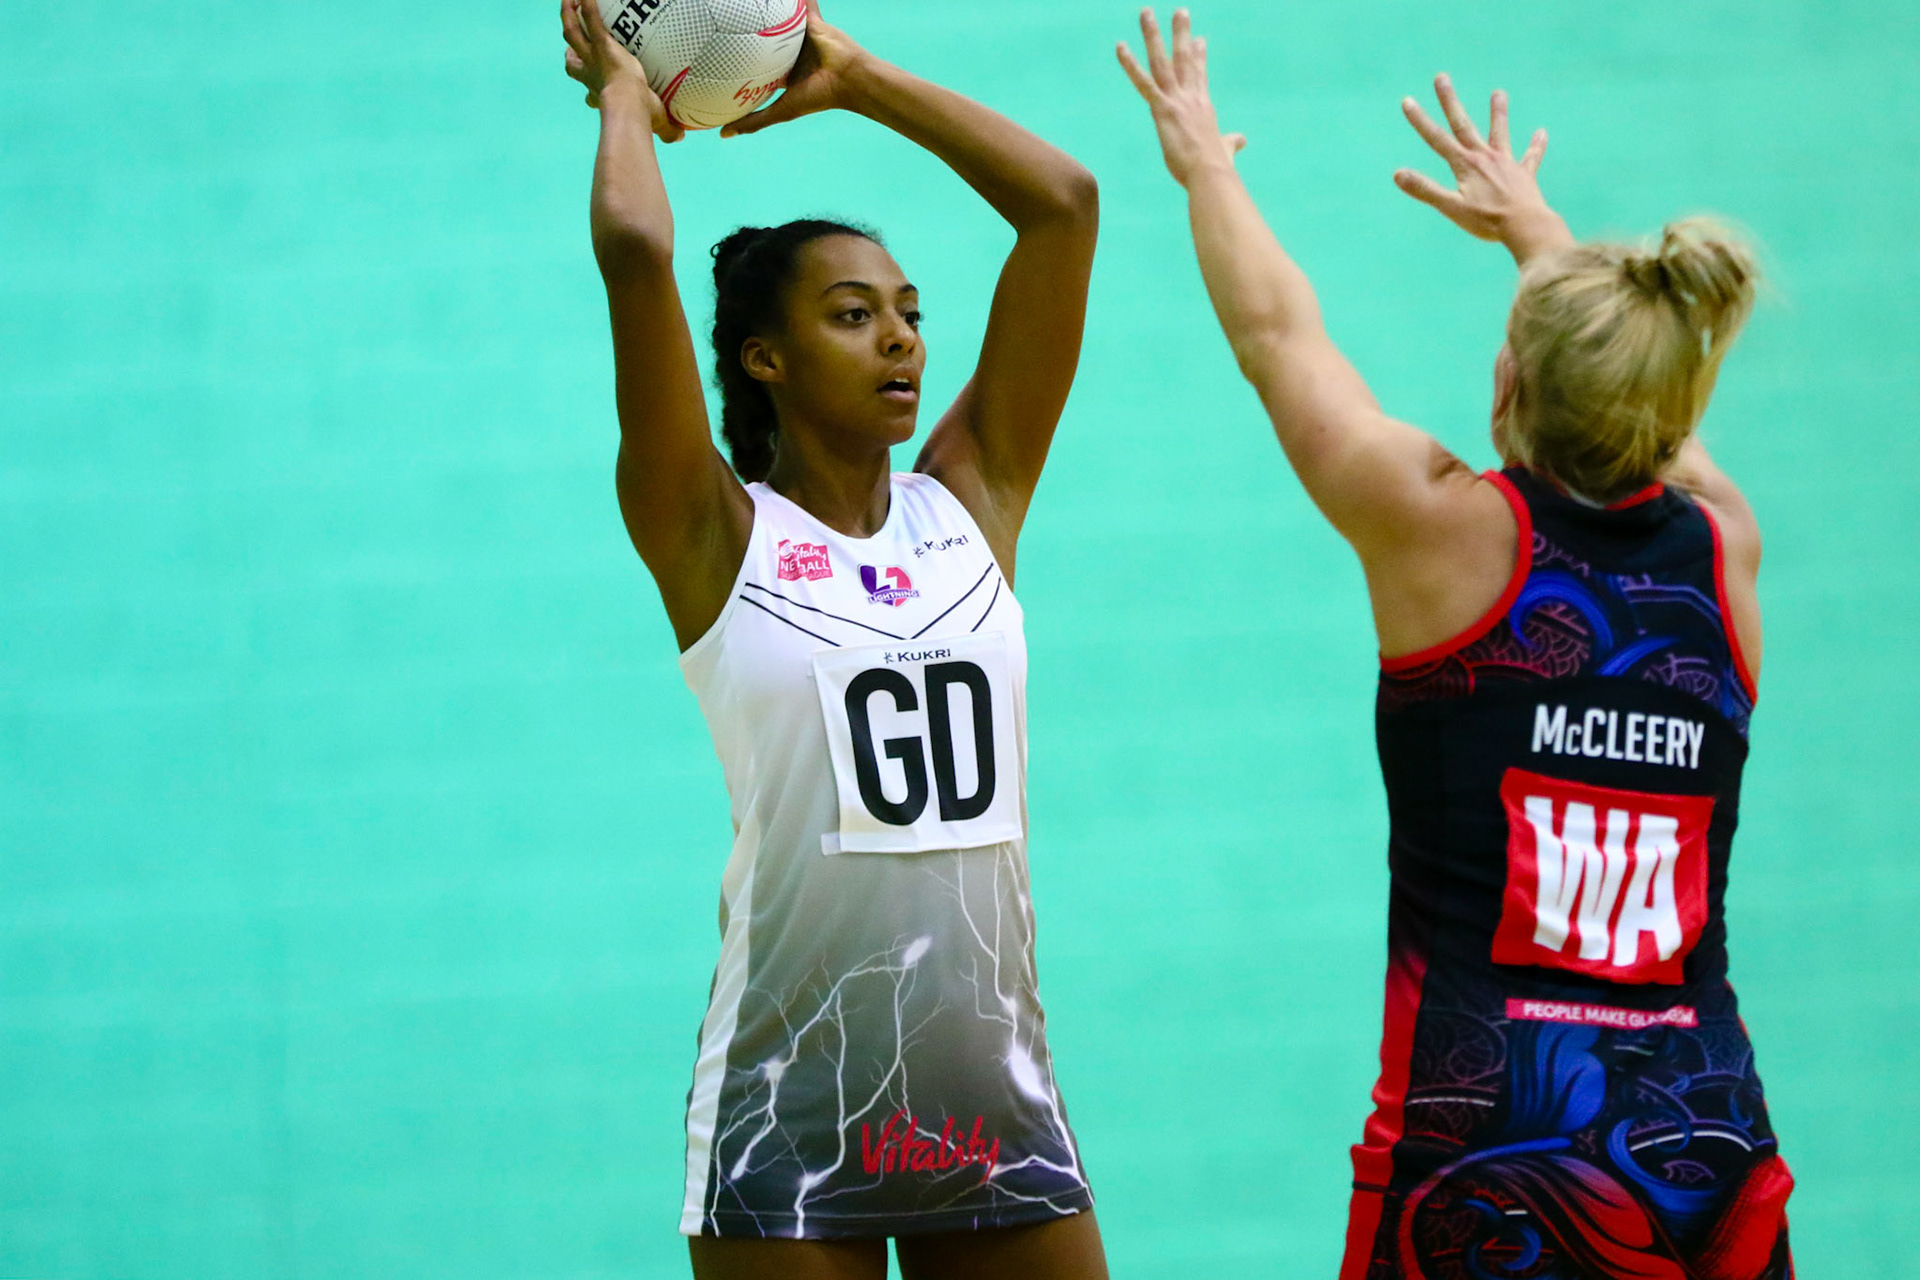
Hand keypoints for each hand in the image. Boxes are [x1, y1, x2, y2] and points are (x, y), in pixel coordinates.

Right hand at [561, 0, 683, 141]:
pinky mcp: (602, 43)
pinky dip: (589, 6)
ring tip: (570, 2)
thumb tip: (680, 139)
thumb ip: (668, 131)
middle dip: (570, 50)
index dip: (589, 94)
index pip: (590, 94)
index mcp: (600, 95)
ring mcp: (592, 57)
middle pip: (572, 60)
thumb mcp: (655, 122)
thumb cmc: (639, 117)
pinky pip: (592, 20)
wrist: (628, 105)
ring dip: (569, 17)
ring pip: (572, 33)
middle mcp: (590, 75)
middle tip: (574, 40)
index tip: (591, 96)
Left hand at [721, 0, 870, 136]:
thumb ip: (754, 122)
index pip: (757, 65)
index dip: (740, 60)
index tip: (719, 56)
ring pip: (778, 22)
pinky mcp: (812, 20)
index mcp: (783, 73)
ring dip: (765, 13)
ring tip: (741, 6)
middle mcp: (790, 54)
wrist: (848, 78)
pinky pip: (799, 4)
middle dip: (748, 35)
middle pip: (765, 42)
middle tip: (722, 26)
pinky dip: (791, 0)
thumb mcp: (781, 111)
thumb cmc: (817, 97)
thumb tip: (723, 135)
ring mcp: (801, 36)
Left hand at [1117, 8, 1245, 187]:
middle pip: (1184, 59)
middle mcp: (1191, 97)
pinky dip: (1130, 64)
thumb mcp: (1225, 150)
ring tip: (1146, 13)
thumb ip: (1231, 143)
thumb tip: (1241, 140)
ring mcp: (1177, 100)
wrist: (1211, 174)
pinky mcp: (1163, 109)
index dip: (1199, 57)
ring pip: (1162, 61)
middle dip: (1181, 33)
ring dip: (1153, 35)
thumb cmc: (1216, 167)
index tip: (1199, 39)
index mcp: (1204, 106)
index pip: (1200, 76)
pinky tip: (1120, 47)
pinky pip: (1144, 81)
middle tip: (1179, 11)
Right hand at [1395, 75, 1567, 262]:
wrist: (1525, 226)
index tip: (1408, 100)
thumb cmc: (1486, 220)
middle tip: (1442, 77)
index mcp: (1465, 164)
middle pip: (1463, 125)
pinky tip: (1542, 133)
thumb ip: (1425, 189)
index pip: (1437, 139)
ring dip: (1498, 113)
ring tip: (1499, 93)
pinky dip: (1536, 145)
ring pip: (1500, 133)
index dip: (1420, 120)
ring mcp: (1506, 163)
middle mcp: (1484, 157)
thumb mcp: (1451, 207)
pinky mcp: (1524, 175)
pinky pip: (1531, 157)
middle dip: (1450, 102)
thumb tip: (1397, 174)